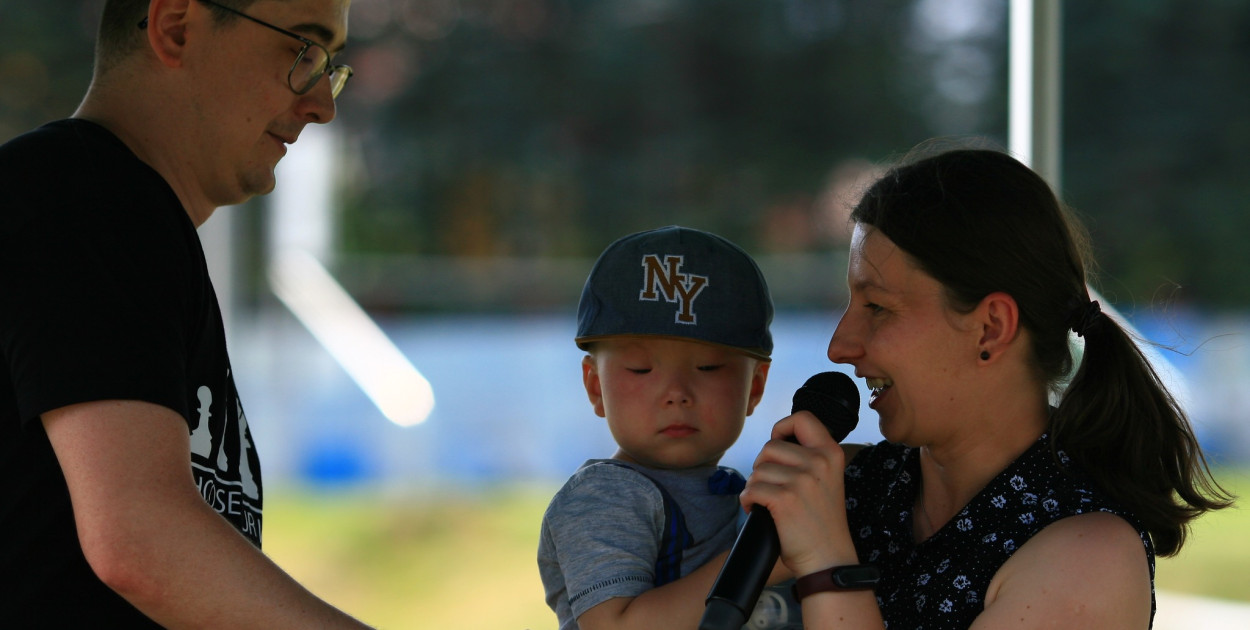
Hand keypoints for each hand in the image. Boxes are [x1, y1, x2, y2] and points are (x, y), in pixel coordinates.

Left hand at [739, 411, 859, 575]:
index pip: (803, 418)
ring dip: (754, 486)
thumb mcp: (827, 480)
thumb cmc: (821, 523)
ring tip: (765, 502)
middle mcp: (819, 462)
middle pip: (770, 446)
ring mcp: (802, 480)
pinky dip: (747, 501)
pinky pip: (751, 489)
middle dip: (763, 466)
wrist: (828, 559)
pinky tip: (757, 511)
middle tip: (770, 487)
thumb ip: (809, 459)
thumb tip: (775, 442)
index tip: (778, 442)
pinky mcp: (785, 499)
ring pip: (758, 470)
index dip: (783, 427)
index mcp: (831, 453)